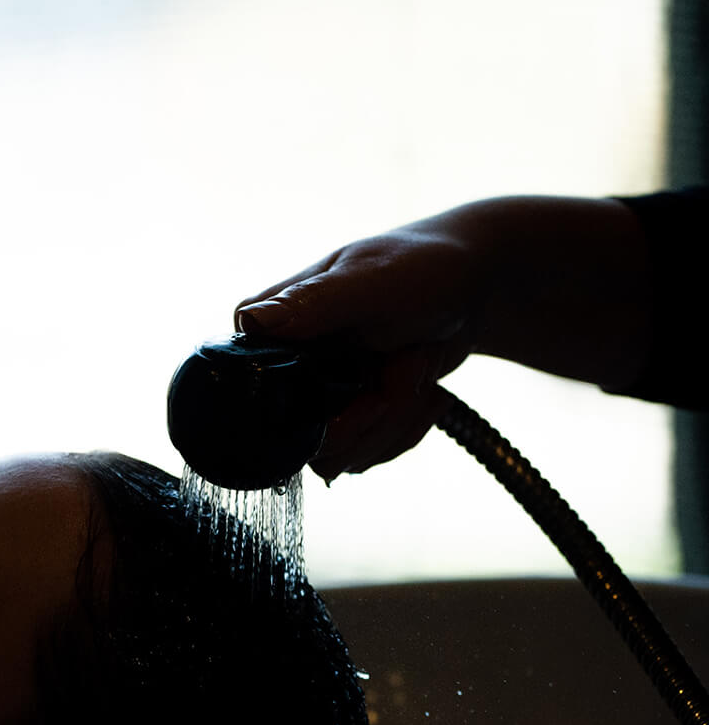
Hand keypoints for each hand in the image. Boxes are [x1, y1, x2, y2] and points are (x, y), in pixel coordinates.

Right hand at [234, 216, 489, 480]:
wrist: (472, 287)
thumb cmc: (422, 268)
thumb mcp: (370, 282)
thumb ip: (313, 302)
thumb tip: (251, 321)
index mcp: (267, 332)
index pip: (261, 405)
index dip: (322, 415)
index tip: (375, 388)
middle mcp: (282, 369)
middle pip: (307, 441)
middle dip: (375, 416)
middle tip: (409, 366)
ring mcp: (314, 398)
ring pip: (341, 456)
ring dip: (398, 419)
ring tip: (418, 365)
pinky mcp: (345, 417)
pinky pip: (367, 454)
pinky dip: (407, 428)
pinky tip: (423, 387)